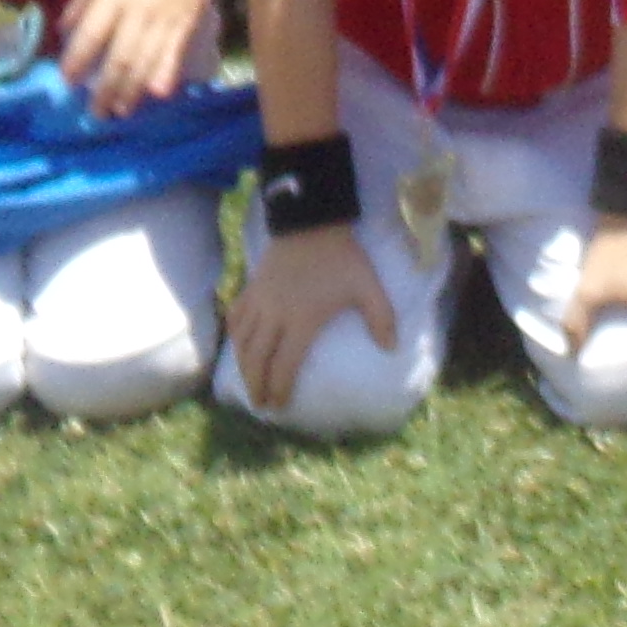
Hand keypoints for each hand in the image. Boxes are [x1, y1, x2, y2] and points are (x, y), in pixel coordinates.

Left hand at [55, 0, 220, 117]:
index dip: (77, 61)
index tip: (68, 80)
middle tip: (94, 112)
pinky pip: (175, 54)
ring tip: (119, 111)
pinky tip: (157, 93)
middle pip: (119, 59)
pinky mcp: (187, 21)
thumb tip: (64, 29)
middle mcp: (139, 11)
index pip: (90, 36)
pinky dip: (166, 75)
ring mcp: (166, 19)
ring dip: (131, 91)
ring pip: (146, 63)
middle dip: (104, 90)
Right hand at [226, 219, 391, 412]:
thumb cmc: (341, 258)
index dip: (281, 388)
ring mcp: (259, 302)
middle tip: (261, 404)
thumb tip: (392, 348)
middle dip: (257, 386)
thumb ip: (381, 317)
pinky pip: (236, 318)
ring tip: (249, 383)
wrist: (312, 222)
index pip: (285, 365)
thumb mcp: (367, 286)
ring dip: (243, 367)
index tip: (281, 405)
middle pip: (258, 360)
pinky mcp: (251, 288)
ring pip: (243, 343)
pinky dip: (234, 336)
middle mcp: (275, 316)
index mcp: (302, 321)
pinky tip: (238, 346)